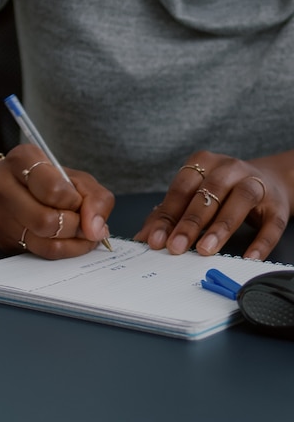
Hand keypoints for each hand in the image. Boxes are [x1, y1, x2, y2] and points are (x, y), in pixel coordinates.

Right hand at [0, 144, 114, 258]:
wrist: (10, 190)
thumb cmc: (46, 182)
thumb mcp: (76, 178)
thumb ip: (96, 197)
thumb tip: (97, 229)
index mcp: (22, 160)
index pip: (53, 190)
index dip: (74, 201)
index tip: (78, 201)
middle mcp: (2, 186)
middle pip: (46, 221)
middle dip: (75, 226)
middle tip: (83, 223)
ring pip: (44, 243)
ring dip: (72, 243)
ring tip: (80, 234)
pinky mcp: (3, 239)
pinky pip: (41, 254)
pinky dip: (63, 251)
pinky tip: (68, 241)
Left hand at [135, 150, 293, 260]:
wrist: (269, 182)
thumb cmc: (222, 192)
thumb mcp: (193, 196)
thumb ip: (168, 214)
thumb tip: (144, 238)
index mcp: (204, 164)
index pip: (182, 189)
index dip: (168, 215)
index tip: (155, 240)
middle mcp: (231, 169)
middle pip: (209, 193)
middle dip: (190, 222)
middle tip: (176, 247)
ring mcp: (256, 184)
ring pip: (240, 200)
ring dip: (221, 226)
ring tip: (205, 249)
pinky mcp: (277, 205)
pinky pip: (271, 223)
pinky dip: (261, 242)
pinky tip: (249, 257)